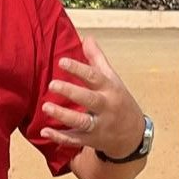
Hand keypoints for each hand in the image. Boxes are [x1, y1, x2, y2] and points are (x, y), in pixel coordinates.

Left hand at [40, 36, 143, 153]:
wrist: (133, 134)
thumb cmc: (118, 100)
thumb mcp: (112, 79)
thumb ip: (97, 59)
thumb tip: (86, 38)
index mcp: (110, 89)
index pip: (95, 77)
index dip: (78, 69)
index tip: (62, 61)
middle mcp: (106, 107)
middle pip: (89, 99)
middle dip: (71, 92)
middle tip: (52, 84)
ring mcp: (99, 125)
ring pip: (82, 121)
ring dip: (63, 115)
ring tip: (46, 107)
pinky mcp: (91, 140)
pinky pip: (75, 140)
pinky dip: (60, 137)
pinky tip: (45, 131)